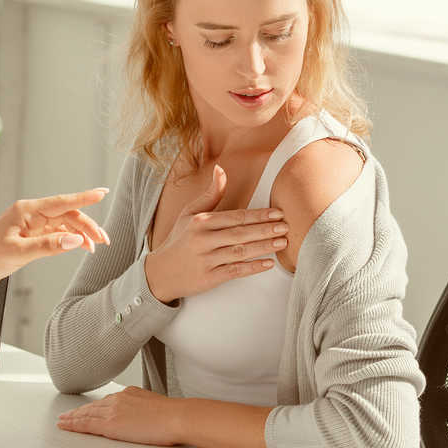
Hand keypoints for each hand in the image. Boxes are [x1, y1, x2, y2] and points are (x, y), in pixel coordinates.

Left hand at [0, 188, 110, 289]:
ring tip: (95, 247)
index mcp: (26, 210)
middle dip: (87, 225)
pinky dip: (71, 240)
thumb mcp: (19, 252)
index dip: (84, 197)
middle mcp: (32, 214)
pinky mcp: (33, 236)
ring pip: (65, 224)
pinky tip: (81, 247)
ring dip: (81, 234)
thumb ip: (48, 245)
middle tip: (103, 240)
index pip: (61, 201)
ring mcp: (33, 225)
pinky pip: (58, 234)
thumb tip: (75, 240)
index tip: (102, 193)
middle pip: (67, 214)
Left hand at [57, 386, 181, 446]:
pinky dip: (74, 425)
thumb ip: (144, 409)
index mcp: (130, 394)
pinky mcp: (110, 424)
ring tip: (62, 422)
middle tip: (66, 415)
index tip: (87, 409)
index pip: (107, 401)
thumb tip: (143, 416)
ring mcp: (113, 410)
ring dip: (73, 418)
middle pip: (93, 406)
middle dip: (79, 411)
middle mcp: (119, 399)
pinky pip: (87, 424)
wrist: (176, 417)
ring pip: (87, 414)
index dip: (94, 407)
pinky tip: (66, 426)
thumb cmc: (174, 416)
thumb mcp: (156, 407)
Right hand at [145, 165, 287, 302]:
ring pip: (240, 252)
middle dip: (265, 230)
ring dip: (263, 247)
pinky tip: (268, 264)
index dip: (258, 215)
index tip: (277, 213)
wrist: (161, 272)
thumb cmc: (179, 240)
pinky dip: (252, 268)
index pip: (235, 217)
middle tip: (286, 227)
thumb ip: (210, 194)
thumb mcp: (190, 214)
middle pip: (240, 234)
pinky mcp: (209, 278)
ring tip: (282, 242)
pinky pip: (235, 271)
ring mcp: (206, 260)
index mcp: (201, 222)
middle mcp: (203, 240)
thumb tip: (220, 169)